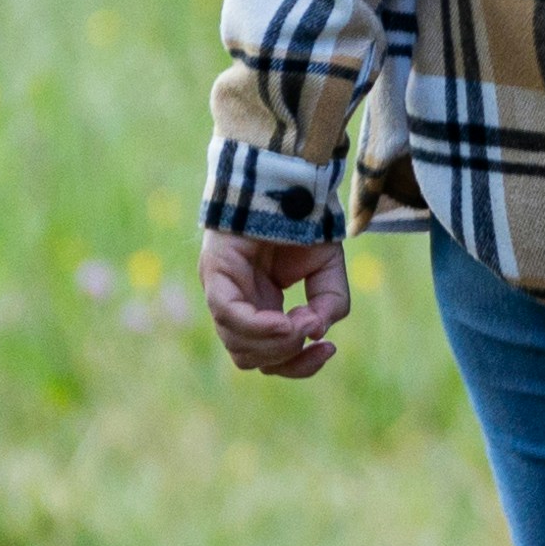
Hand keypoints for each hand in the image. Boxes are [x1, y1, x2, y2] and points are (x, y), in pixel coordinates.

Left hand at [205, 231, 343, 380]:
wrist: (286, 180)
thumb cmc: (304, 223)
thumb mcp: (329, 271)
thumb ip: (330, 305)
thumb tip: (314, 333)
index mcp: (261, 306)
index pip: (269, 357)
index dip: (299, 365)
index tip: (328, 348)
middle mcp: (238, 304)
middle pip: (250, 359)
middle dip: (287, 358)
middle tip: (313, 331)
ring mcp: (223, 290)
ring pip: (237, 344)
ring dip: (275, 344)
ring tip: (301, 321)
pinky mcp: (214, 272)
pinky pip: (229, 313)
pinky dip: (258, 327)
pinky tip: (284, 323)